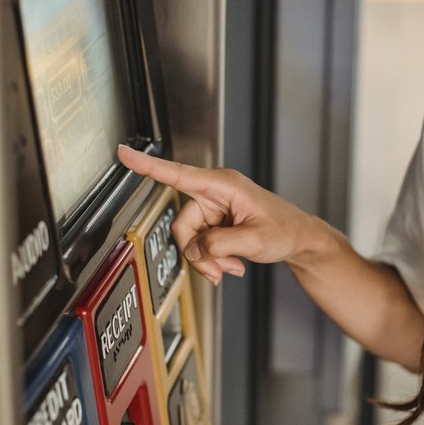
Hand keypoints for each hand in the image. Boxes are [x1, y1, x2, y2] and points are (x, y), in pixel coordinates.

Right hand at [118, 145, 318, 285]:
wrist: (299, 239)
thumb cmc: (285, 230)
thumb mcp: (255, 240)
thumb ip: (220, 244)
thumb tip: (194, 249)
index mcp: (223, 185)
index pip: (178, 174)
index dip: (147, 165)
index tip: (124, 153)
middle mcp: (215, 192)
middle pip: (183, 224)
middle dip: (197, 252)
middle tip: (218, 270)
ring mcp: (215, 208)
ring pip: (190, 239)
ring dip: (207, 259)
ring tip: (231, 267)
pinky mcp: (216, 222)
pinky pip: (200, 244)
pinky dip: (213, 259)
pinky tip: (232, 264)